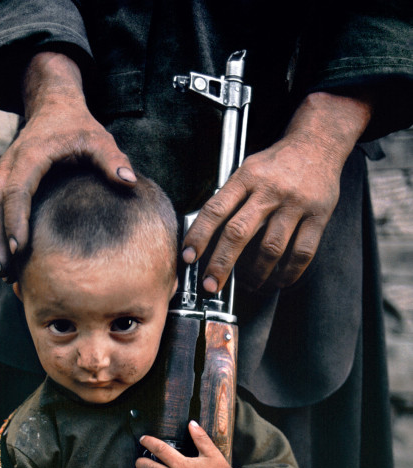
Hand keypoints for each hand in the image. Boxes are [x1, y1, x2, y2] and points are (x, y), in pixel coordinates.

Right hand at [0, 52, 135, 279]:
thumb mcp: (99, 138)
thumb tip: (129, 181)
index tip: (20, 249)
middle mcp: (10, 164)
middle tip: (6, 272)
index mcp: (31, 156)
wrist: (54, 104)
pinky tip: (9, 258)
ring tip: (4, 274)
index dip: (16, 221)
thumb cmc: (78, 125)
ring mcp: (3, 172)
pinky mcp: (4, 180)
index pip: (16, 192)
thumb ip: (112, 159)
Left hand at [182, 91, 372, 291]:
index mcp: (247, 177)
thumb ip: (230, 197)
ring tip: (249, 285)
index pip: (216, 209)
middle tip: (212, 285)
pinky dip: (289, 272)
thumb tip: (206, 235)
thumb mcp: (249, 169)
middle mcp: (269, 190)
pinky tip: (280, 280)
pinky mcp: (318, 215)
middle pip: (239, 232)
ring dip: (257, 273)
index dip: (199, 235)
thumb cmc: (278, 163)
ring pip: (271, 247)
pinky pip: (302, 252)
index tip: (188, 257)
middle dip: (221, 263)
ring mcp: (295, 204)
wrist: (319, 142)